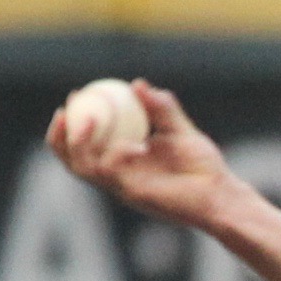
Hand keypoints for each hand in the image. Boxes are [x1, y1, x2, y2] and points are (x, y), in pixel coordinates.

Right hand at [50, 79, 237, 227]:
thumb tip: (138, 84)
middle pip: (72, 160)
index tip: (75, 95)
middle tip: (65, 109)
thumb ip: (161, 108)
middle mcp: (117, 177)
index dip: (72, 122)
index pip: (85, 144)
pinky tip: (138, 146)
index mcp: (122, 161)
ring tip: (90, 118)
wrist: (221, 195)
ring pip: (84, 168)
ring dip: (80, 142)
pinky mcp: (134, 196)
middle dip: (59, 136)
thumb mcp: (180, 129)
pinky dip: (118, 154)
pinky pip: (114, 174)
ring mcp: (123, 188)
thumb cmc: (204, 167)